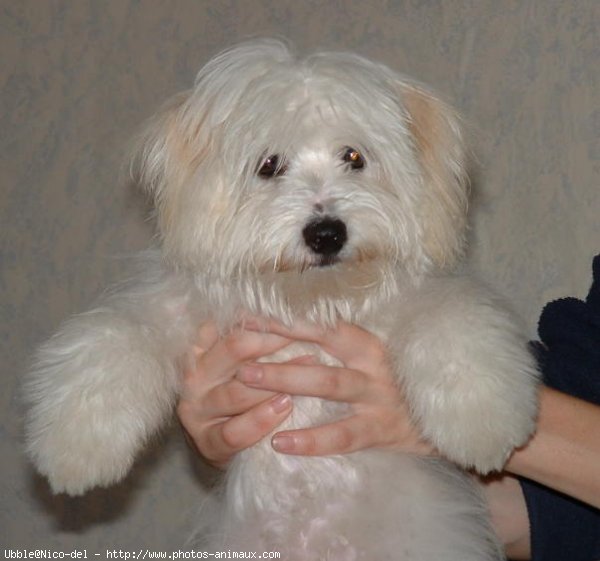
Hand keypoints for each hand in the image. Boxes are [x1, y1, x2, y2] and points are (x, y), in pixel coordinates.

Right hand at [177, 322, 294, 467]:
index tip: (291, 311)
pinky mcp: (207, 442)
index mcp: (202, 347)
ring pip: (235, 392)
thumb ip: (255, 334)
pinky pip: (234, 432)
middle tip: (305, 336)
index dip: (262, 316)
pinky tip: (285, 407)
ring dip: (274, 382)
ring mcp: (197, 410)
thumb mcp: (245, 359)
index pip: (229, 322)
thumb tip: (290, 307)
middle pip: (233, 349)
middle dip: (273, 341)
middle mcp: (195, 375)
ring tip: (307, 373)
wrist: (234, 448)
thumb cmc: (245, 392)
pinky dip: (261, 419)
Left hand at [237, 319, 435, 456]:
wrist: (437, 420)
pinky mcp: (379, 429)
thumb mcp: (369, 358)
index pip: (320, 322)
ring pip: (327, 384)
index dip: (284, 316)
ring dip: (285, 379)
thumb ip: (337, 346)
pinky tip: (281, 442)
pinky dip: (311, 440)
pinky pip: (342, 435)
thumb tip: (288, 329)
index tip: (248, 310)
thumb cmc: (394, 384)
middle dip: (278, 340)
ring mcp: (376, 395)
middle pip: (320, 345)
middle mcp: (371, 362)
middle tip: (236, 341)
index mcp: (365, 341)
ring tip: (245, 379)